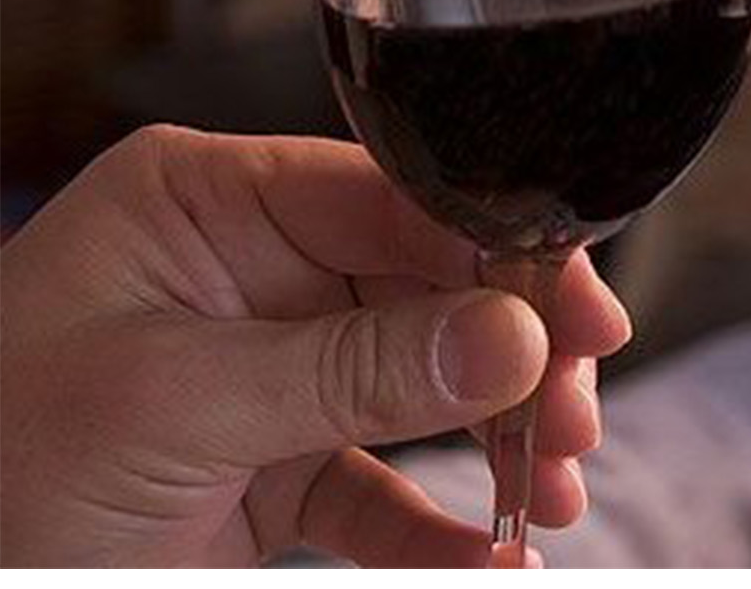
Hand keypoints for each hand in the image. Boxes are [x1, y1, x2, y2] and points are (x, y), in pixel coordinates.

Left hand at [0, 126, 631, 566]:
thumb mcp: (170, 406)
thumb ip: (350, 370)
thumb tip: (513, 337)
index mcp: (204, 205)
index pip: (391, 196)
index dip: (498, 251)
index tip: (580, 316)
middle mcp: (249, 273)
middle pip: (431, 288)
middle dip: (516, 358)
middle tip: (574, 422)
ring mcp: (270, 370)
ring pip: (428, 384)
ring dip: (502, 439)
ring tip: (556, 492)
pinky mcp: (277, 468)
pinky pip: (387, 488)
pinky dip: (447, 528)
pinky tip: (494, 555)